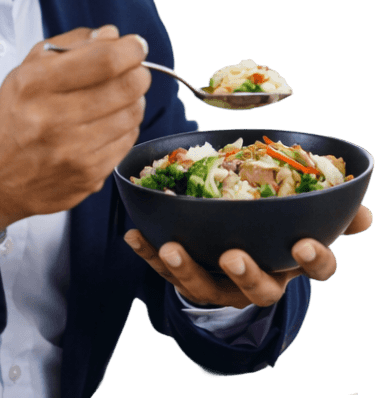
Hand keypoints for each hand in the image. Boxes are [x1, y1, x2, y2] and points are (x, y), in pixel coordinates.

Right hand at [0, 25, 149, 234]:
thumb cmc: (14, 117)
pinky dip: (126, 126)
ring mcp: (74, 152)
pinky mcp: (89, 176)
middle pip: (127, 86)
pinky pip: (128, 141)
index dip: (130, 49)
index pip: (104, 60)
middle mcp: (54, 118)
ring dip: (134, 99)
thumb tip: (112, 36)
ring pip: (132, 114)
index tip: (135, 46)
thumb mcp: (26, 71)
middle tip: (134, 69)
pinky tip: (111, 122)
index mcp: (36, 84)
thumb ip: (69, 45)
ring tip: (121, 95)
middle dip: (139, 71)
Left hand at [124, 205, 372, 307]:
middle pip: (258, 288)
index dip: (312, 259)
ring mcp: (218, 283)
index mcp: (290, 263)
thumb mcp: (300, 223)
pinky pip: (163, 268)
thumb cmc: (271, 233)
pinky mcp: (185, 276)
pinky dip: (149, 253)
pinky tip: (135, 235)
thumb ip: (327, 213)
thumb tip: (362, 209)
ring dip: (186, 267)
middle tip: (232, 256)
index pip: (314, 269)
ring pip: (204, 284)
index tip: (303, 244)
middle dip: (246, 274)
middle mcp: (257, 280)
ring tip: (171, 246)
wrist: (231, 262)